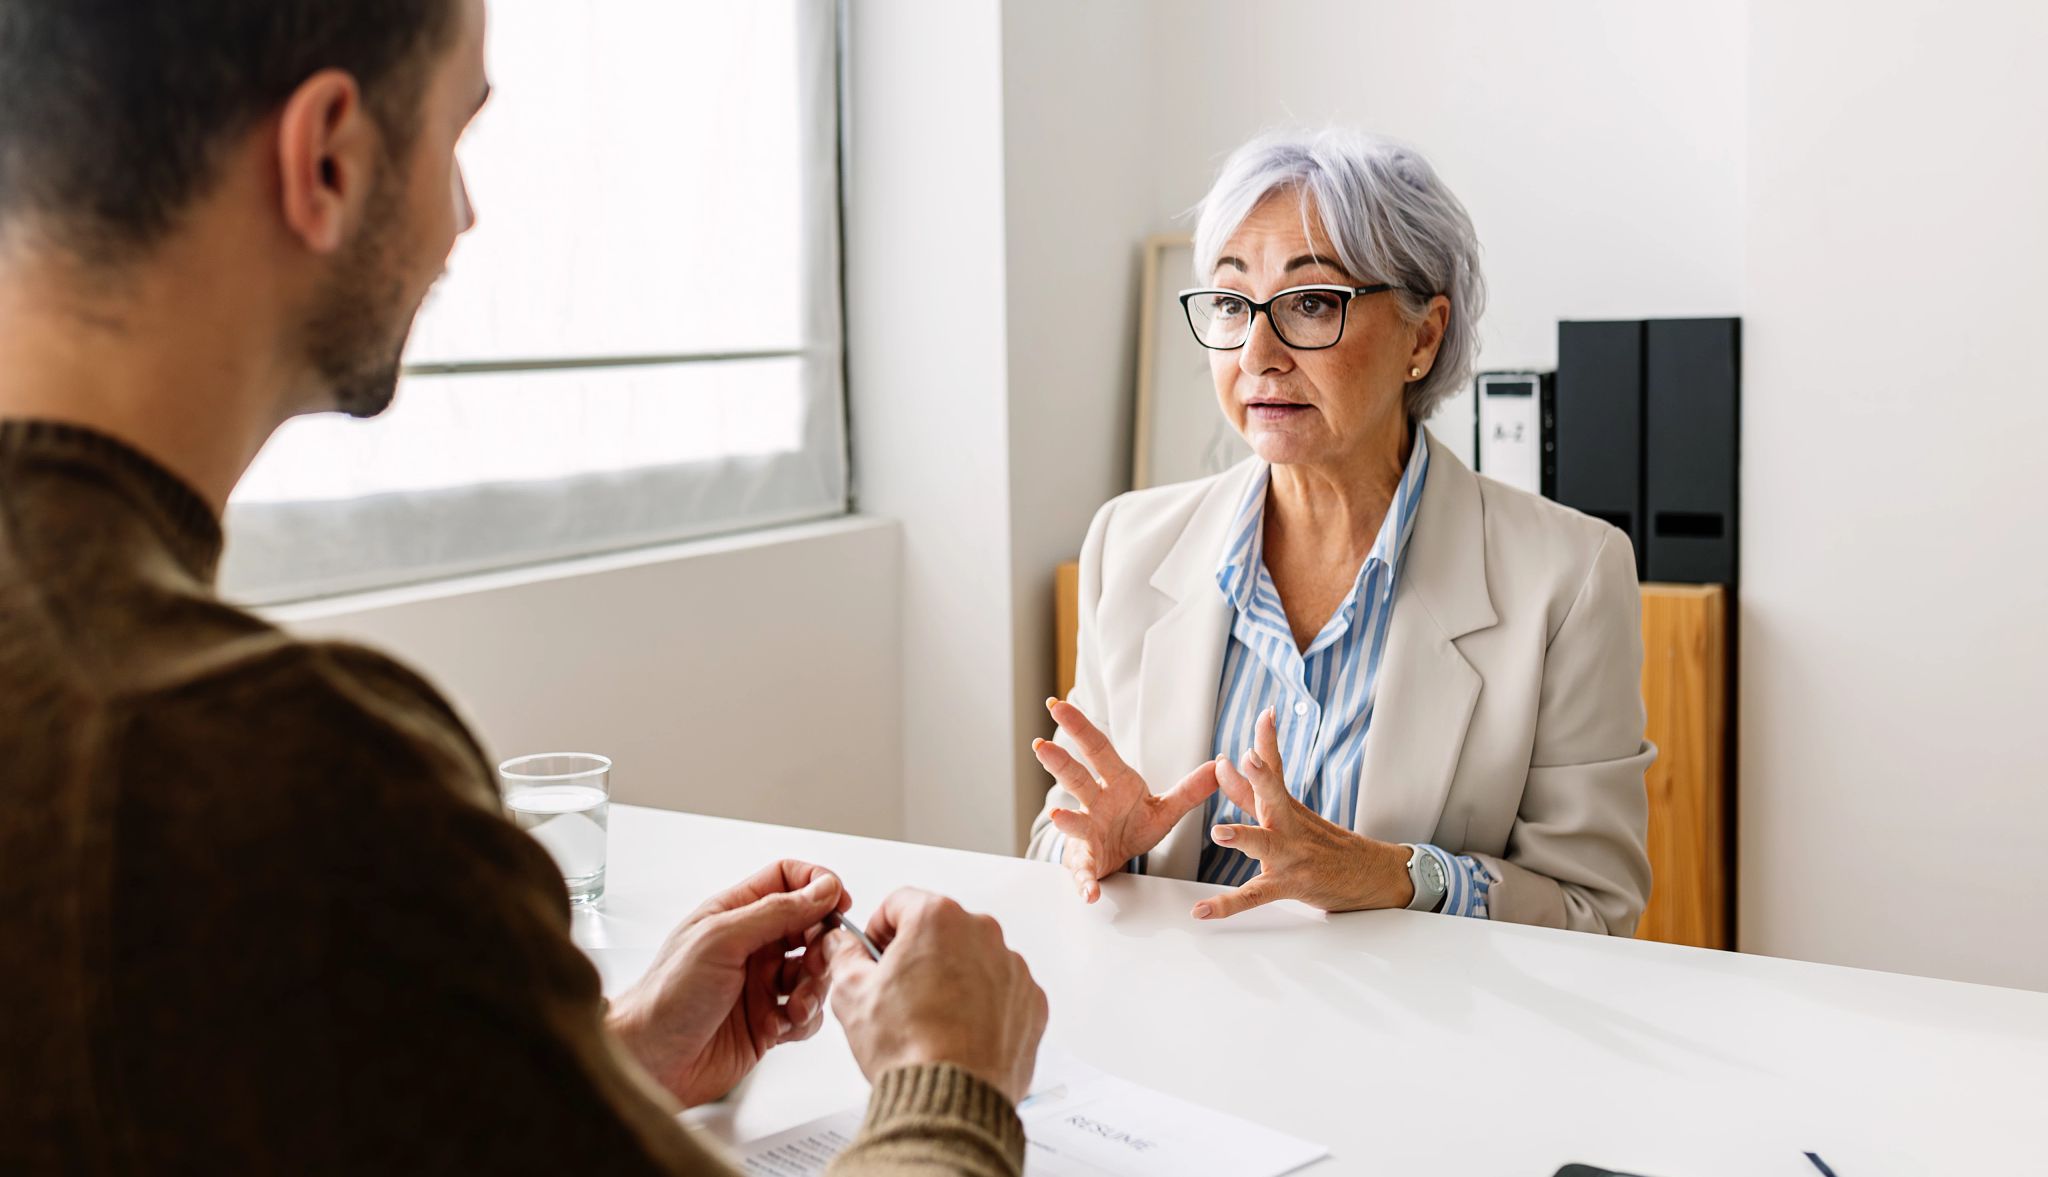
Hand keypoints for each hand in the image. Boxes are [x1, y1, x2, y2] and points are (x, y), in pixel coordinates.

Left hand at [608, 859, 848, 1106]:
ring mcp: (761, 984)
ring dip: (813, 988)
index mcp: (735, 914)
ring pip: (814, 973)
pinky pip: (808, 1013)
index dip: (818, 886)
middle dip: (821, 945)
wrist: (651, 1061)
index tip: (839, 903)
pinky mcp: (769, 1021)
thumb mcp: (722, 940)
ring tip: (794, 1005)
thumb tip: (822, 888)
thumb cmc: (667, 997)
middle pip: (810, 927)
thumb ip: (776, 911)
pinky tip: (778, 1027)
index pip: (788, 880)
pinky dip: (804, 1020)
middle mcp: (752, 945)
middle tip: (816, 962)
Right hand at [823, 888, 1047, 1104]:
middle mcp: (982, 934)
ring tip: (930, 1019)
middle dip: (918, 954)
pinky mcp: (1031, 1001)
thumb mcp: (852, 994)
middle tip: (899, 992)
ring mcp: (1012, 968)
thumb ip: (844, 956)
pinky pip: (1001, 990)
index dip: (879, 928)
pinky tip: (959, 1032)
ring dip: (953, 978)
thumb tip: (843, 945)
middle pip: (941, 930)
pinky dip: (983, 1004)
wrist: (951, 1100)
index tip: (875, 952)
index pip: (900, 902)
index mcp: (938, 919)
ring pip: (973, 959)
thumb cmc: (909, 1048)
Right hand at [1034, 697, 1219, 901]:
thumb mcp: (1165, 808)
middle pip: (1075, 779)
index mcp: (1114, 783)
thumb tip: (1218, 766)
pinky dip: (1086, 881)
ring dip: (1065, 821)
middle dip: (1058, 763)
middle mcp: (1094, 803)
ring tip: (1056, 817)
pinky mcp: (1087, 862)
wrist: (1117, 857)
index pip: (1096, 749)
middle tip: (1040, 745)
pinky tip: (1090, 891)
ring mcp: (1087, 832)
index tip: (1058, 705)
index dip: (1079, 727)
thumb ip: (1190, 790)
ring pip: (1073, 823)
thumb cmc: (1133, 824)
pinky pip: (1084, 872)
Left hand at [1195, 707, 1415, 919]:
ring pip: (1265, 844)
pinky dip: (1226, 904)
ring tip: (1219, 833)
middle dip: (1261, 777)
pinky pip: (1253, 896)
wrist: (1372, 876)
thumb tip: (1222, 764)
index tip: (1265, 714)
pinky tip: (1202, 910)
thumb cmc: (1326, 843)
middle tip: (1249, 758)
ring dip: (1243, 837)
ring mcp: (1290, 855)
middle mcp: (1289, 826)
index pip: (1276, 768)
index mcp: (1288, 806)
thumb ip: (1251, 791)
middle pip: (1274, 796)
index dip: (1268, 741)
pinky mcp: (1289, 884)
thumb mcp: (1291, 813)